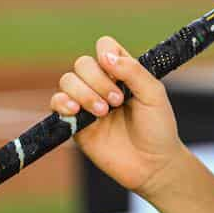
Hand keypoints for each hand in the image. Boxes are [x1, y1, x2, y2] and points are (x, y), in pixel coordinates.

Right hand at [51, 36, 184, 197]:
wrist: (152, 166)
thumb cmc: (158, 128)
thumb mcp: (154, 95)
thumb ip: (133, 71)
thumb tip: (106, 56)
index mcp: (123, 72)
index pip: (105, 46)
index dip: (106, 53)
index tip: (116, 71)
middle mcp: (102, 84)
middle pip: (83, 63)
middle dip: (97, 80)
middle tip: (117, 101)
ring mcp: (87, 103)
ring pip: (67, 80)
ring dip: (83, 93)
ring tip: (103, 112)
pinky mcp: (75, 124)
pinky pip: (56, 103)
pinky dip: (62, 102)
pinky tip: (76, 111)